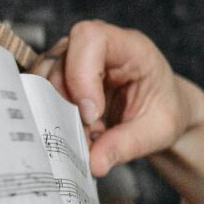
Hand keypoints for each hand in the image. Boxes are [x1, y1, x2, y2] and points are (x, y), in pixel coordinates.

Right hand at [34, 19, 195, 175]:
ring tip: (83, 134)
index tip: (92, 114)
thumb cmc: (163, 111)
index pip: (90, 38)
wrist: (160, 110)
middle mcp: (95, 45)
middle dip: (66, 104)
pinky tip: (73, 130)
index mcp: (129, 46)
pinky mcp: (59, 75)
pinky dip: (50, 115)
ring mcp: (73, 57)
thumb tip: (94, 164)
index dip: (81, 74)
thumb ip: (127, 145)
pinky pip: (40, 91)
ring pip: (43, 76)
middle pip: (59, 59)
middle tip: (86, 135)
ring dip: (55, 111)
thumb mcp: (158, 131)